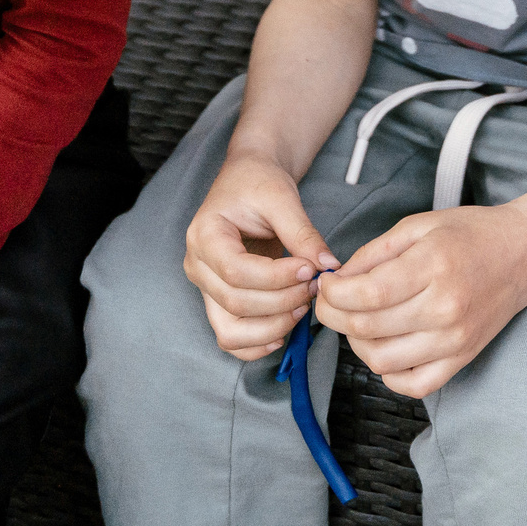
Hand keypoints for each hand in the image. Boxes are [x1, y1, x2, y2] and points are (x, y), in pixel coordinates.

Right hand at [182, 151, 338, 359]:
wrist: (248, 181)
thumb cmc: (258, 183)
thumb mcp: (281, 198)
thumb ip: (303, 233)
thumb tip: (329, 266)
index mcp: (204, 235)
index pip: (236, 272)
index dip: (276, 278)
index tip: (309, 268)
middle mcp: (197, 266)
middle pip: (236, 303)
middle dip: (283, 301)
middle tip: (315, 285)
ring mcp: (205, 288)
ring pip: (230, 330)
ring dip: (272, 327)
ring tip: (303, 307)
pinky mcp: (219, 301)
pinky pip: (232, 337)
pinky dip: (257, 344)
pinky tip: (284, 332)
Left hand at [312, 202, 526, 398]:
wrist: (525, 253)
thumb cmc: (472, 234)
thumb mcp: (418, 225)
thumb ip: (374, 253)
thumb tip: (337, 280)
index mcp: (432, 267)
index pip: (365, 295)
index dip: (331, 294)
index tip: (326, 285)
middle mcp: (444, 308)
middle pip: (367, 328)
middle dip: (334, 316)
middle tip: (331, 302)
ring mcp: (455, 340)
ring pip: (381, 361)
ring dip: (357, 343)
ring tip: (360, 321)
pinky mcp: (462, 359)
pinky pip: (412, 385)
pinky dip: (388, 373)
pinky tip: (386, 347)